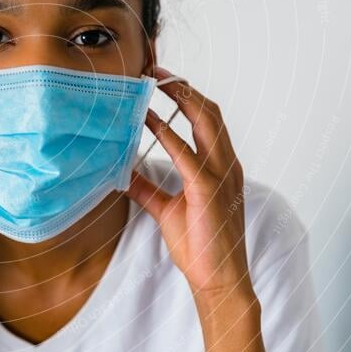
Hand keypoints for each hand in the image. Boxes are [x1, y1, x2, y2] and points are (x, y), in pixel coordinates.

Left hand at [126, 66, 251, 297]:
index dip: (186, 95)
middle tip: (155, 71)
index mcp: (221, 167)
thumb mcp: (167, 211)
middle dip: (183, 87)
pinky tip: (148, 122)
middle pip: (210, 112)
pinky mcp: (209, 191)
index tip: (161, 79)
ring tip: (154, 83)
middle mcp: (227, 165)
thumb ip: (148, 189)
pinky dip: (168, 134)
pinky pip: (187, 154)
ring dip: (180, 98)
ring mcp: (222, 176)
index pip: (207, 119)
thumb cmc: (200, 246)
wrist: (218, 281)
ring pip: (206, 122)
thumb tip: (123, 173)